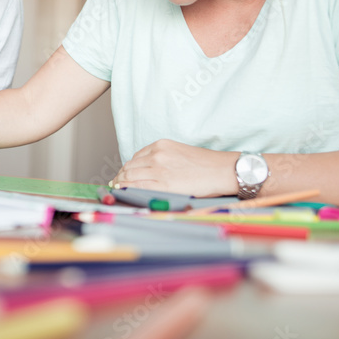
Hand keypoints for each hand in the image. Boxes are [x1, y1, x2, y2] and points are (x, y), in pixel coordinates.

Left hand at [114, 139, 236, 196]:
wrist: (222, 170)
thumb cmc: (205, 164)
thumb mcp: (179, 152)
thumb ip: (161, 158)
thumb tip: (146, 170)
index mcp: (160, 145)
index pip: (135, 158)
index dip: (126, 168)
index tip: (122, 175)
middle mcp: (157, 155)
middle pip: (129, 167)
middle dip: (120, 176)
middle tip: (116, 184)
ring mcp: (159, 169)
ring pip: (130, 176)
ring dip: (121, 183)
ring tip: (118, 190)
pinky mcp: (163, 184)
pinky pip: (138, 187)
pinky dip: (128, 189)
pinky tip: (124, 193)